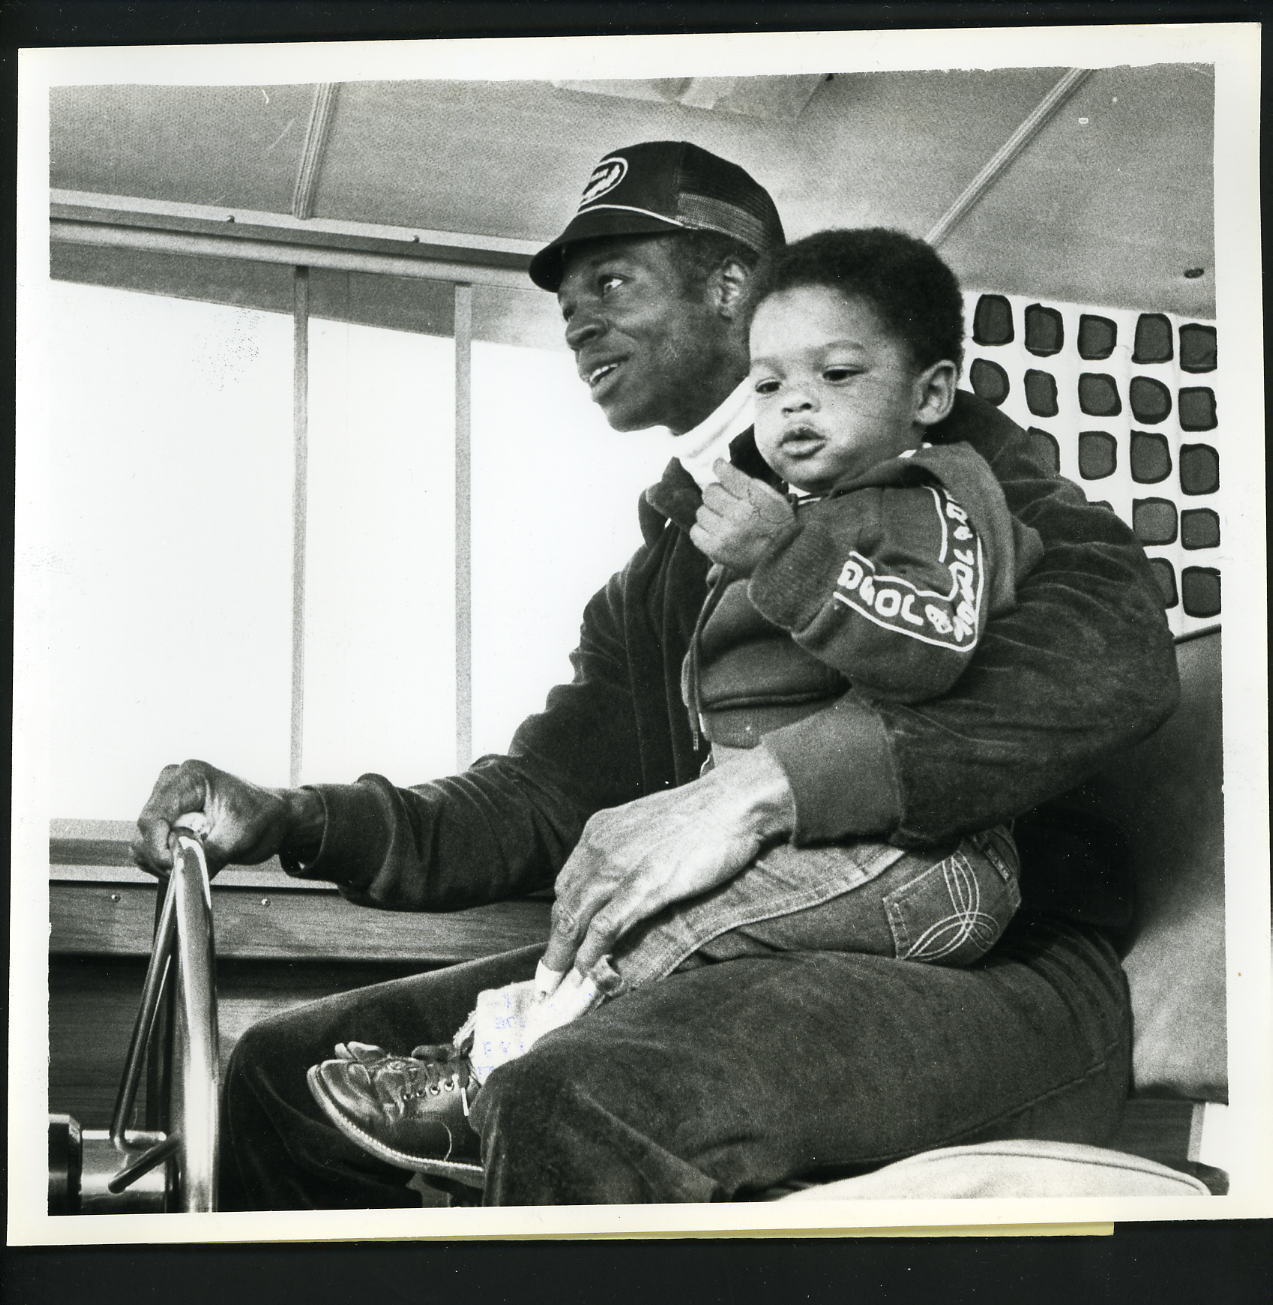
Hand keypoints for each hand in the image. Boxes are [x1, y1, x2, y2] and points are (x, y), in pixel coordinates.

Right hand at [131, 759, 323, 876]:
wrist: (273, 818)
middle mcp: (173, 783)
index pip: (153, 816)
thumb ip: (211, 854)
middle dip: (163, 856)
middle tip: (192, 865)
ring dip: (163, 860)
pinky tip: (187, 857)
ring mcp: (167, 800)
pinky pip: (148, 846)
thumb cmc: (263, 817)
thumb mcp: (241, 837)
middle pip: (144, 830)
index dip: (157, 848)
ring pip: (143, 841)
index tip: (174, 867)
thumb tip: (186, 871)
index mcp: (191, 777)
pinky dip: (163, 860)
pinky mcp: (166, 817)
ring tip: (197, 857)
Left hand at [540, 746, 794, 979]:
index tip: (561, 943)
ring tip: (557, 985)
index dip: (561, 919)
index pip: (567, 883)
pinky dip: (591, 952)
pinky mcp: (645, 885)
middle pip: (565, 904)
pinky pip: (605, 925)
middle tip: (549, 976)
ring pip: (576, 917)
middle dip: (555, 945)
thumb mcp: (648, 825)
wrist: (734, 800)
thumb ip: (629, 850)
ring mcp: (621, 866)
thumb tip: (624, 881)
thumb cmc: (702, 814)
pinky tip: (588, 971)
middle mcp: (601, 846)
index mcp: (600, 830)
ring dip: (563, 957)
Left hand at [689, 458, 793, 574]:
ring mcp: (724, 533)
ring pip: (701, 511)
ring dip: (710, 513)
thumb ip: (752, 484)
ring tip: (723, 520)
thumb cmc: (779, 527)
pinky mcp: (715, 550)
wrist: (782, 561)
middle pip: (709, 492)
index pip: (727, 474)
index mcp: (755, 499)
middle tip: (725, 501)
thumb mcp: (775, 499)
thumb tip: (726, 471)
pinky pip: (696, 531)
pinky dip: (703, 530)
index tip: (719, 466)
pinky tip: (715, 531)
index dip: (720, 467)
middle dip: (716, 494)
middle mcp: (738, 514)